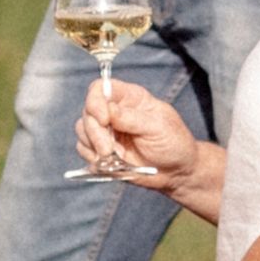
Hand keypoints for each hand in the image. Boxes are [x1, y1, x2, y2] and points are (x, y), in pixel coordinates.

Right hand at [79, 78, 201, 193]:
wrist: (177, 171)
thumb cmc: (174, 143)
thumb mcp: (158, 127)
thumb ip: (132, 119)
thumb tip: (108, 110)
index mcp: (130, 98)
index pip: (100, 89)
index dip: (95, 102)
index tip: (104, 120)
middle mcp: (114, 111)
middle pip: (87, 112)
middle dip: (94, 132)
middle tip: (108, 150)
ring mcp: (107, 131)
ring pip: (82, 131)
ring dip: (94, 147)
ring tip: (115, 158)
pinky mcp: (102, 150)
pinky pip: (84, 150)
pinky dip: (94, 158)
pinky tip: (111, 164)